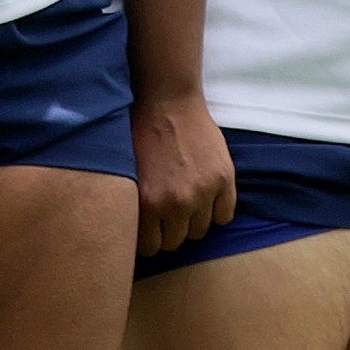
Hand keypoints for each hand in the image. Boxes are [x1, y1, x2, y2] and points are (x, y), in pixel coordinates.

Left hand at [129, 89, 234, 259]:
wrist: (167, 102)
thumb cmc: (140, 134)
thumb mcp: (125, 175)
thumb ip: (133, 206)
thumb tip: (130, 234)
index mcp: (148, 203)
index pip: (150, 247)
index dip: (149, 239)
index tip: (150, 231)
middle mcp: (177, 203)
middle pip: (175, 241)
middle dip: (169, 231)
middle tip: (166, 215)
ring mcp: (204, 192)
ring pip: (199, 231)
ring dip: (192, 221)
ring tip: (186, 203)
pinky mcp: (224, 179)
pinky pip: (224, 215)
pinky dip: (216, 211)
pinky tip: (206, 198)